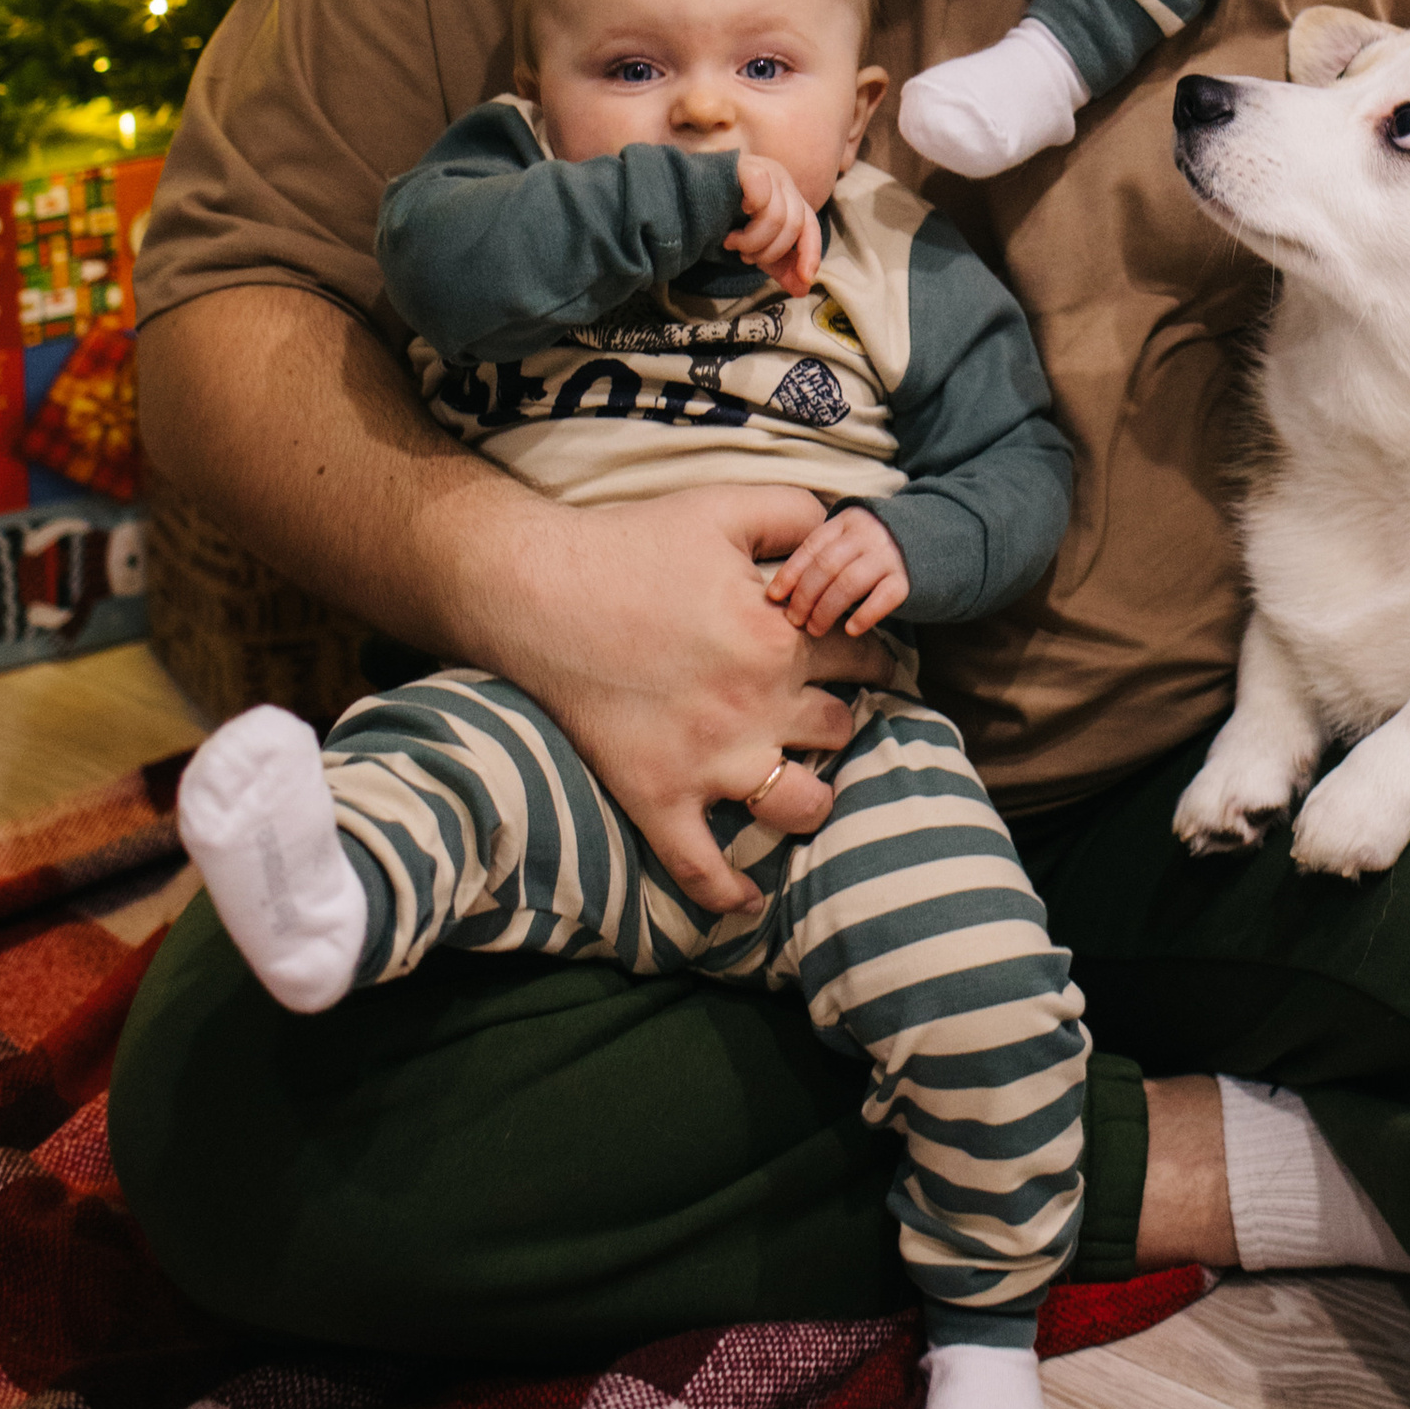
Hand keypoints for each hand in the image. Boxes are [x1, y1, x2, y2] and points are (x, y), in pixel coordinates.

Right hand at [499, 484, 863, 916]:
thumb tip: (843, 526)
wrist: (536, 590)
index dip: (873, 653)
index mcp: (778, 637)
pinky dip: (729, 894)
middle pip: (842, 730)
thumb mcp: (723, 507)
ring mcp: (707, 761)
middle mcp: (755, 707)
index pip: (863, 654)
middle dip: (846, 719)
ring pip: (799, 806)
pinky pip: (700, 868)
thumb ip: (795, 511)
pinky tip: (750, 901)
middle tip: (834, 716)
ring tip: (806, 786)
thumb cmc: (630, 543)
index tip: (867, 658)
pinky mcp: (655, 797)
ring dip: (813, 799)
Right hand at [730, 154, 819, 296]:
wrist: (683, 203)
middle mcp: (782, 179)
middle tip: (745, 256)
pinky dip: (749, 212)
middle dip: (769, 251)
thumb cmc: (720, 222)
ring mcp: (765, 169)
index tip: (805, 279)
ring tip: (732, 242)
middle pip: (794, 224)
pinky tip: (734, 213)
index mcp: (788, 197)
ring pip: (778, 215)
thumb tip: (803, 290)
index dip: (810, 253)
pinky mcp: (747, 166)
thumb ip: (779, 266)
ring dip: (752, 241)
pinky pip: (761, 194)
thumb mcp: (755, 247)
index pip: (810, 226)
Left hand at [768, 502, 910, 637]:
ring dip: (827, 609)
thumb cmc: (872, 550)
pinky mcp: (908, 578)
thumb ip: (823, 555)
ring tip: (815, 629)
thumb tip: (780, 592)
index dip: (790, 573)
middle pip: (826, 566)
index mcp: (846, 522)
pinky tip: (851, 630)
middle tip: (794, 620)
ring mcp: (889, 554)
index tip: (773, 596)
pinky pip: (884, 597)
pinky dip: (865, 615)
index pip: (812, 547)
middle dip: (805, 596)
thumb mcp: (848, 540)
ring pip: (849, 583)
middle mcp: (867, 534)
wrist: (929, 542)